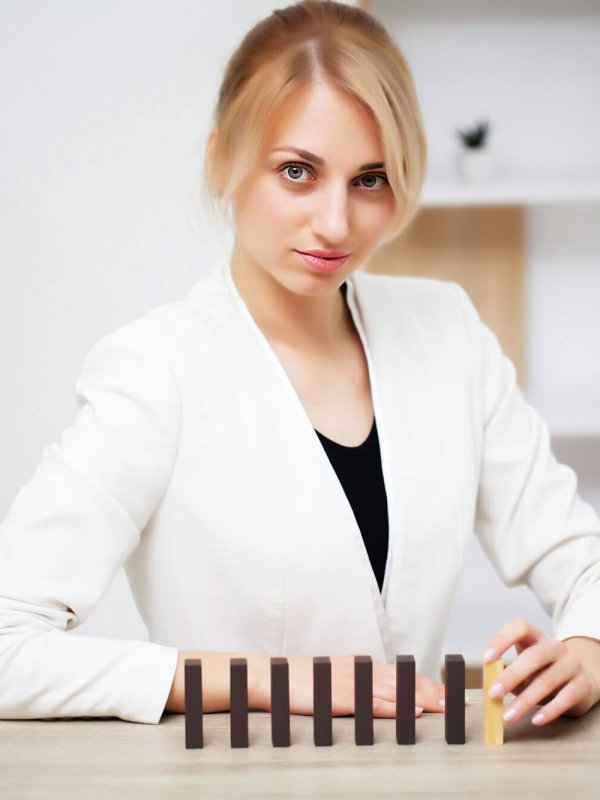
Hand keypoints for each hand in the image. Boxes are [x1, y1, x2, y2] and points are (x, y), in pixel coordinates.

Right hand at [256, 655, 449, 717]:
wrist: (274, 676)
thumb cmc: (306, 681)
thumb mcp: (339, 680)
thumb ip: (363, 686)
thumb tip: (389, 699)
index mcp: (364, 668)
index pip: (403, 677)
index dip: (428, 685)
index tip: (451, 694)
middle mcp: (362, 673)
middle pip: (405, 682)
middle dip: (433, 692)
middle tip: (457, 701)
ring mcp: (351, 685)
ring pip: (393, 692)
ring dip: (419, 699)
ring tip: (443, 707)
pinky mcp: (339, 698)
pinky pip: (368, 703)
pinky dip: (389, 707)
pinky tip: (405, 711)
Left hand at [482, 616, 599, 726]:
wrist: (581, 680)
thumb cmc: (543, 672)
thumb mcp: (525, 667)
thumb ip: (508, 673)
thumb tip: (490, 685)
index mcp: (536, 636)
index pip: (519, 626)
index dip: (501, 639)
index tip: (486, 658)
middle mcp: (555, 646)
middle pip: (534, 656)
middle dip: (511, 676)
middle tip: (494, 693)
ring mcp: (571, 664)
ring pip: (547, 680)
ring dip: (525, 700)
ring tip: (509, 716)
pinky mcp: (583, 684)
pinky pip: (565, 698)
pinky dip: (549, 710)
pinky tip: (535, 720)